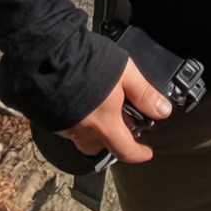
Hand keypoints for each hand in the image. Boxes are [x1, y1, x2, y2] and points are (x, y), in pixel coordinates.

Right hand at [56, 57, 171, 164]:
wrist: (47, 56)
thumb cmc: (86, 64)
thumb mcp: (125, 74)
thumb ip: (144, 94)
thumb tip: (163, 111)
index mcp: (104, 124)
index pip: (125, 151)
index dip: (138, 154)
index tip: (146, 153)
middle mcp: (82, 130)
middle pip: (99, 146)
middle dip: (110, 139)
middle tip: (118, 123)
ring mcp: (62, 125)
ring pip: (81, 136)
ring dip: (91, 128)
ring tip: (97, 107)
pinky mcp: (48, 116)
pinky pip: (65, 126)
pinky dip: (74, 118)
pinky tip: (78, 101)